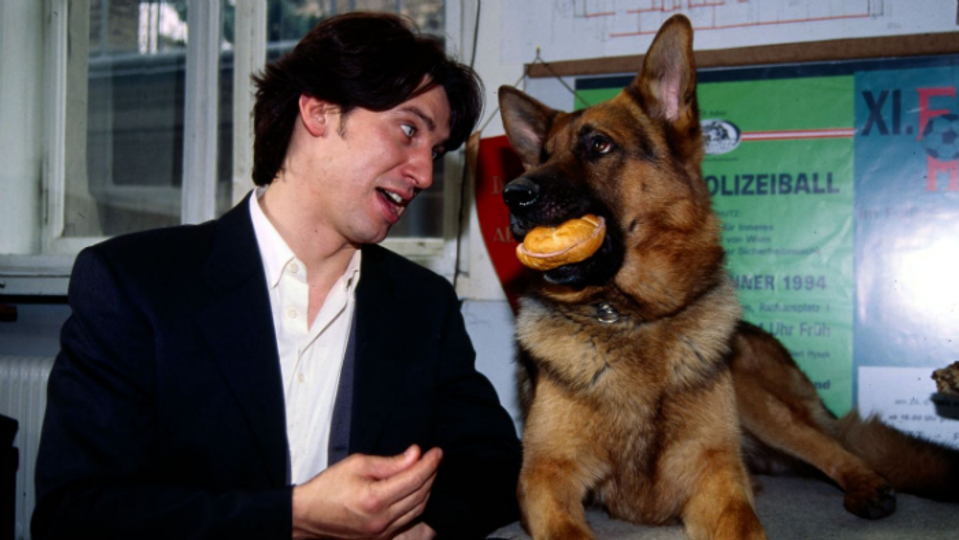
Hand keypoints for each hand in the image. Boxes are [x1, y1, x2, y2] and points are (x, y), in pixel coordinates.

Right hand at [292, 445, 441, 539]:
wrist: (307, 516)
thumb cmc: (328, 487)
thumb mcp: (357, 464)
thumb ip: (390, 462)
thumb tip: (415, 454)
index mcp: (375, 499)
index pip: (414, 479)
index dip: (429, 464)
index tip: (437, 452)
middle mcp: (382, 520)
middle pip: (420, 495)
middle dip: (430, 474)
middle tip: (434, 458)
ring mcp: (382, 532)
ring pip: (418, 509)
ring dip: (427, 489)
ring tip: (427, 471)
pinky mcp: (380, 538)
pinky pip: (408, 520)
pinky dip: (416, 504)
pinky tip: (417, 490)